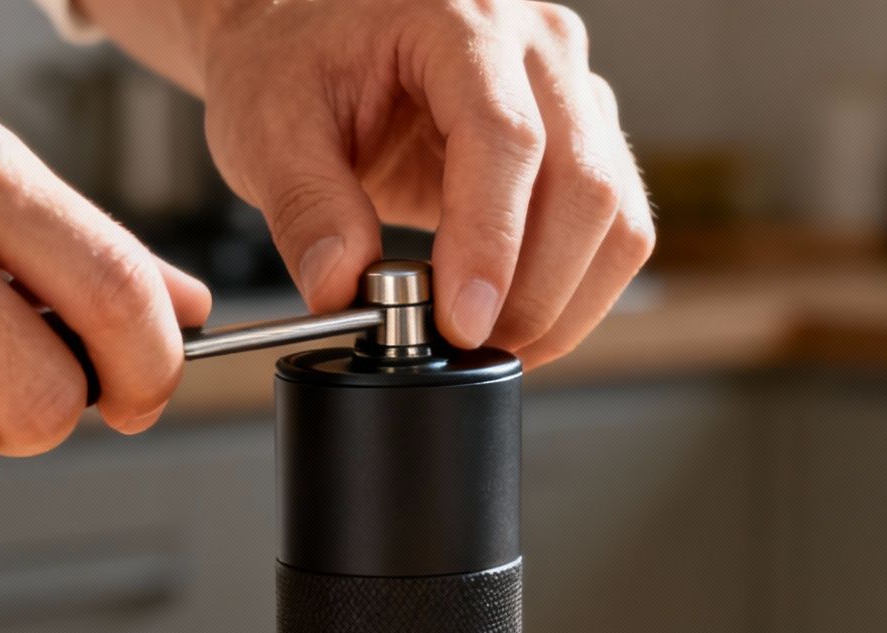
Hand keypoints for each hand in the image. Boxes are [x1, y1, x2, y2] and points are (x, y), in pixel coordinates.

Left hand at [193, 0, 653, 364]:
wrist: (317, 43)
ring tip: (491, 342)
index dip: (492, 243)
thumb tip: (343, 289)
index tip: (460, 322)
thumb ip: (305, 206)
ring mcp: (576, 92)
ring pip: (617, 219)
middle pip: (585, 186)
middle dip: (533, 293)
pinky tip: (518, 317)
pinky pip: (617, 232)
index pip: (506, 138)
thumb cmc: (297, 64)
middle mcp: (539, 46)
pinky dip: (575, 293)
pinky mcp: (590, 141)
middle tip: (465, 346)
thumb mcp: (269, 127)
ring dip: (565, 304)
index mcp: (458, 21)